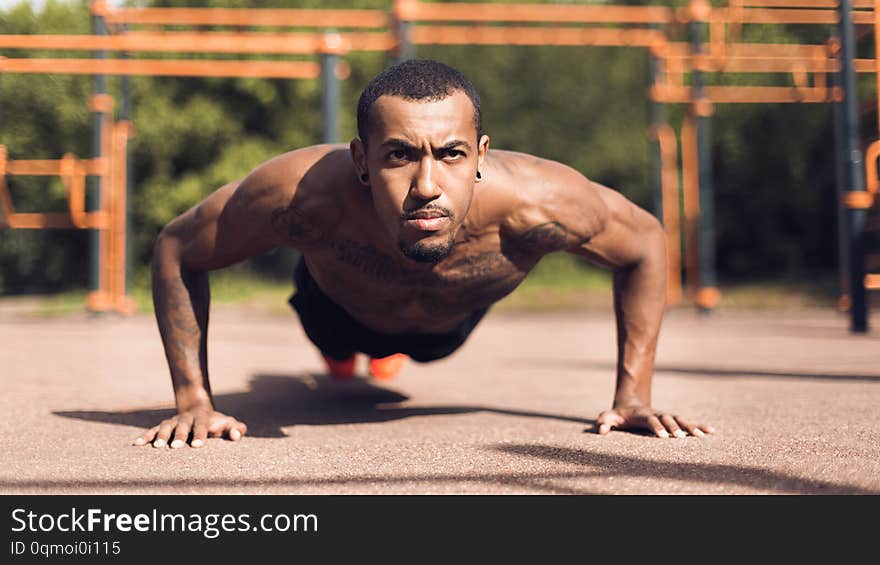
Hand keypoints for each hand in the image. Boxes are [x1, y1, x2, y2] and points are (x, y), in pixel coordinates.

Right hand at [132, 408, 247, 447]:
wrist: (198, 410)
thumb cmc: (217, 422)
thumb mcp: (229, 423)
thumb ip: (236, 428)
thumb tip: (235, 435)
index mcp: (202, 417)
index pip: (202, 425)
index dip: (200, 434)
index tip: (198, 445)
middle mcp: (186, 418)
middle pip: (182, 426)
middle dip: (178, 436)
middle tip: (175, 447)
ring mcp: (173, 421)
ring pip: (165, 427)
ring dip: (161, 436)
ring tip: (156, 447)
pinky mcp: (163, 426)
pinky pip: (152, 430)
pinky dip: (144, 436)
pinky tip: (136, 444)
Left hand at [597, 403, 714, 437]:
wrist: (630, 403)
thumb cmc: (618, 415)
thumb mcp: (608, 417)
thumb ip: (604, 422)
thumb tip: (601, 430)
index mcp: (643, 414)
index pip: (651, 420)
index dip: (656, 427)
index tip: (663, 436)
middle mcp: (657, 413)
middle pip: (668, 419)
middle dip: (675, 427)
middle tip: (681, 437)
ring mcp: (666, 416)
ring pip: (681, 419)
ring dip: (691, 426)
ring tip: (702, 435)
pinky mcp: (673, 420)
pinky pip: (688, 422)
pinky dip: (700, 426)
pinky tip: (712, 431)